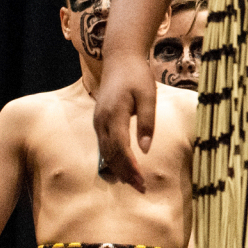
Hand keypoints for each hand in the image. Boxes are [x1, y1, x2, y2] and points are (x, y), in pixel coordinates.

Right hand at [93, 51, 156, 190]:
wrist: (120, 59)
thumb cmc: (137, 76)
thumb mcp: (148, 96)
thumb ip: (146, 122)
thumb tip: (145, 149)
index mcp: (114, 114)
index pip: (120, 148)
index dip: (130, 167)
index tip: (141, 181)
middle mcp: (102, 120)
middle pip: (110, 154)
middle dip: (125, 173)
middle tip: (140, 188)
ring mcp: (98, 121)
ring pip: (105, 152)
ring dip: (118, 169)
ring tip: (133, 183)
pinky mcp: (100, 121)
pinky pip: (104, 145)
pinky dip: (113, 159)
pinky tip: (122, 168)